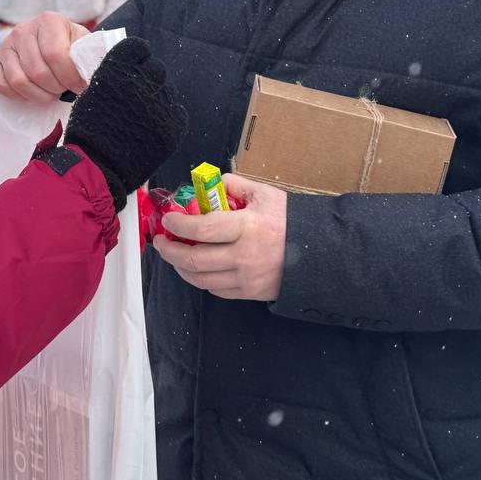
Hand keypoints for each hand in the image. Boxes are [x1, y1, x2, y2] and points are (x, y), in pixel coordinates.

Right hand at [0, 11, 89, 102]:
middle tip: (64, 89)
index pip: (54, 54)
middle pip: (37, 71)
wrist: (53, 40)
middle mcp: (23, 29)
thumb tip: (84, 77)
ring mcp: (6, 43)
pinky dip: (17, 95)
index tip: (78, 85)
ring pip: (18, 81)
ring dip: (39, 95)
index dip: (68, 76)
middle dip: (55, 88)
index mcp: (48, 20)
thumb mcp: (82, 44)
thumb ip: (85, 56)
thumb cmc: (70, 44)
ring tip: (51, 92)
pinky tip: (32, 92)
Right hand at [64, 38, 187, 211]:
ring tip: (141, 117)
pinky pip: (177, 112)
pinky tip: (152, 129)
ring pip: (167, 90)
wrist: (98, 167)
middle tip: (136, 97)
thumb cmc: (89, 131)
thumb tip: (126, 72)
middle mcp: (144, 81)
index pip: (139, 47)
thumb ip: (113, 78)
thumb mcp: (92, 93)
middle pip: (156, 68)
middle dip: (147, 78)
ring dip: (157, 99)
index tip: (131, 67)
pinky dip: (167, 118)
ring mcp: (162, 104)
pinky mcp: (174, 125)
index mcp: (120, 69)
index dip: (135, 57)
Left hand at [152, 174, 286, 300]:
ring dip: (180, 267)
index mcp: (247, 227)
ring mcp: (246, 278)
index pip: (203, 229)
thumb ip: (233, 186)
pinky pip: (215, 289)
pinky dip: (201, 278)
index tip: (167, 220)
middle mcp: (244, 256)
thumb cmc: (289, 220)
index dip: (179, 225)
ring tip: (174, 255)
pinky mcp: (249, 293)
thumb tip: (207, 186)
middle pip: (194, 259)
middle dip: (169, 251)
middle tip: (161, 241)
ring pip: (200, 279)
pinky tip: (197, 267)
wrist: (319, 252)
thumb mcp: (263, 194)